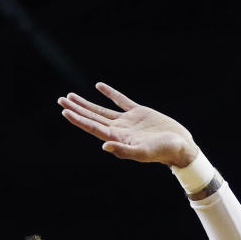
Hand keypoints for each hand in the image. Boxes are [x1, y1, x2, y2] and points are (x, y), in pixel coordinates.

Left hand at [58, 82, 198, 167]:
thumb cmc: (162, 152)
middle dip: (76, 109)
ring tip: (71, 96)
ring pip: (101, 110)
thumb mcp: (143, 153)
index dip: (77, 119)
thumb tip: (105, 146)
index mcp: (116, 138)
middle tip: (60, 100)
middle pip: (91, 117)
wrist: (180, 147)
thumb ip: (123, 150)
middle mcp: (118, 129)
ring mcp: (127, 121)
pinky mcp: (138, 113)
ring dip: (86, 103)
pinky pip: (121, 101)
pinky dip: (110, 93)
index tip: (64, 111)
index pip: (92, 127)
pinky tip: (100, 86)